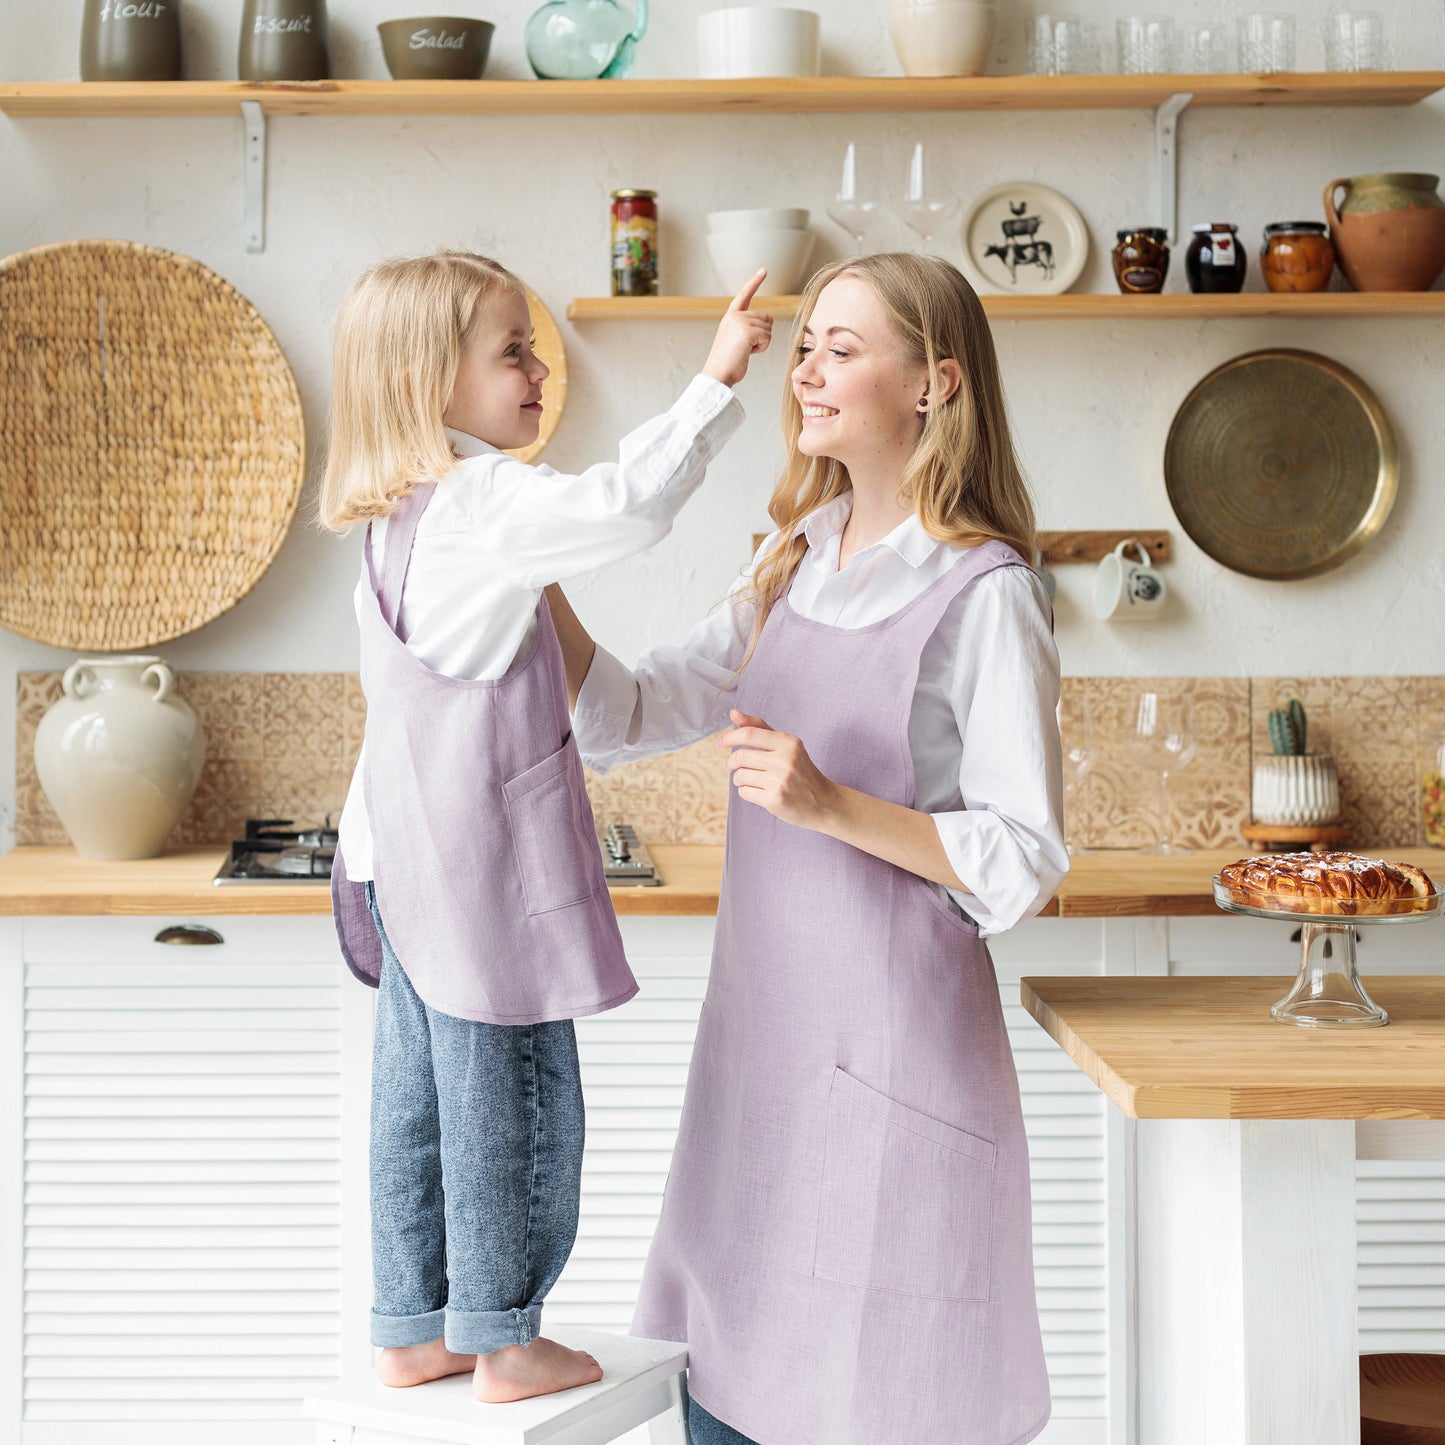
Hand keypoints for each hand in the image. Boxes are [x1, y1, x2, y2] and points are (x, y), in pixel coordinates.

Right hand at [702, 270, 772, 388]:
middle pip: (766, 318)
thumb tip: (771, 319)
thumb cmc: (728, 362)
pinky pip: (768, 337)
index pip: (744, 295)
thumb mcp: (738, 340)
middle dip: (762, 335)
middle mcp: (735, 316)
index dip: (755, 282)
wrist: (718, 374)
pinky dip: (762, 348)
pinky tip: (748, 352)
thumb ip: (751, 327)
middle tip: (745, 348)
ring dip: (762, 343)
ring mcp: (740, 322)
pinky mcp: (747, 331)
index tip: (764, 270)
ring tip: (745, 351)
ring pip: (768, 328)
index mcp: (730, 317)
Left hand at [717, 708, 836, 828]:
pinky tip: (758, 792)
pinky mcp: (775, 800)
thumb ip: (759, 728)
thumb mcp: (786, 745)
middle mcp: (785, 759)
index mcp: (788, 742)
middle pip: (740, 757)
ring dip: (739, 779)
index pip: (749, 734)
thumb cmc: (801, 771)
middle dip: (731, 763)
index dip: (729, 738)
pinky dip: (746, 791)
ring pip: (740, 776)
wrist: (824, 802)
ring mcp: (780, 780)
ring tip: (750, 780)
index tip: (720, 744)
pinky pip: (745, 792)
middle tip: (732, 767)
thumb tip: (733, 713)